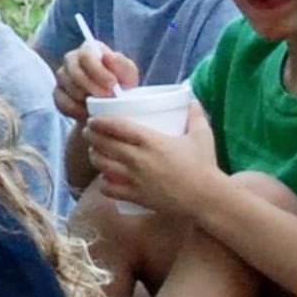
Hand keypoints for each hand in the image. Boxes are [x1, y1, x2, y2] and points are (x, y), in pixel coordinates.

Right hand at [52, 42, 138, 122]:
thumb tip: (108, 57)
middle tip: (107, 98)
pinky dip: (77, 110)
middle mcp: (71, 59)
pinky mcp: (57, 94)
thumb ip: (121, 64)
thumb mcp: (128, 74)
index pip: (86, 54)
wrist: (111, 106)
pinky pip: (62, 102)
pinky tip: (89, 113)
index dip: (98, 70)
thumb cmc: (120, 85)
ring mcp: (62, 77)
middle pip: (74, 70)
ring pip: (68, 87)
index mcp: (89, 50)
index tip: (112, 84)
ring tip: (101, 107)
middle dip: (91, 86)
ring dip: (85, 99)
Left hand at [84, 110, 218, 215]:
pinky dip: (103, 183)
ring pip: (102, 165)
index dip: (100, 122)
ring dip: (94, 157)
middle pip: (104, 144)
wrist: (206, 198)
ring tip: (94, 152)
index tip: (93, 120)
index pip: (116, 127)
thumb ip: (195, 114)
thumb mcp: (201, 134)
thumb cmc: (204, 165)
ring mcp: (135, 179)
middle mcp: (138, 159)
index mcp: (151, 141)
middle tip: (90, 133)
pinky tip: (105, 178)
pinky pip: (109, 189)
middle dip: (92, 137)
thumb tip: (191, 98)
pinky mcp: (136, 196)